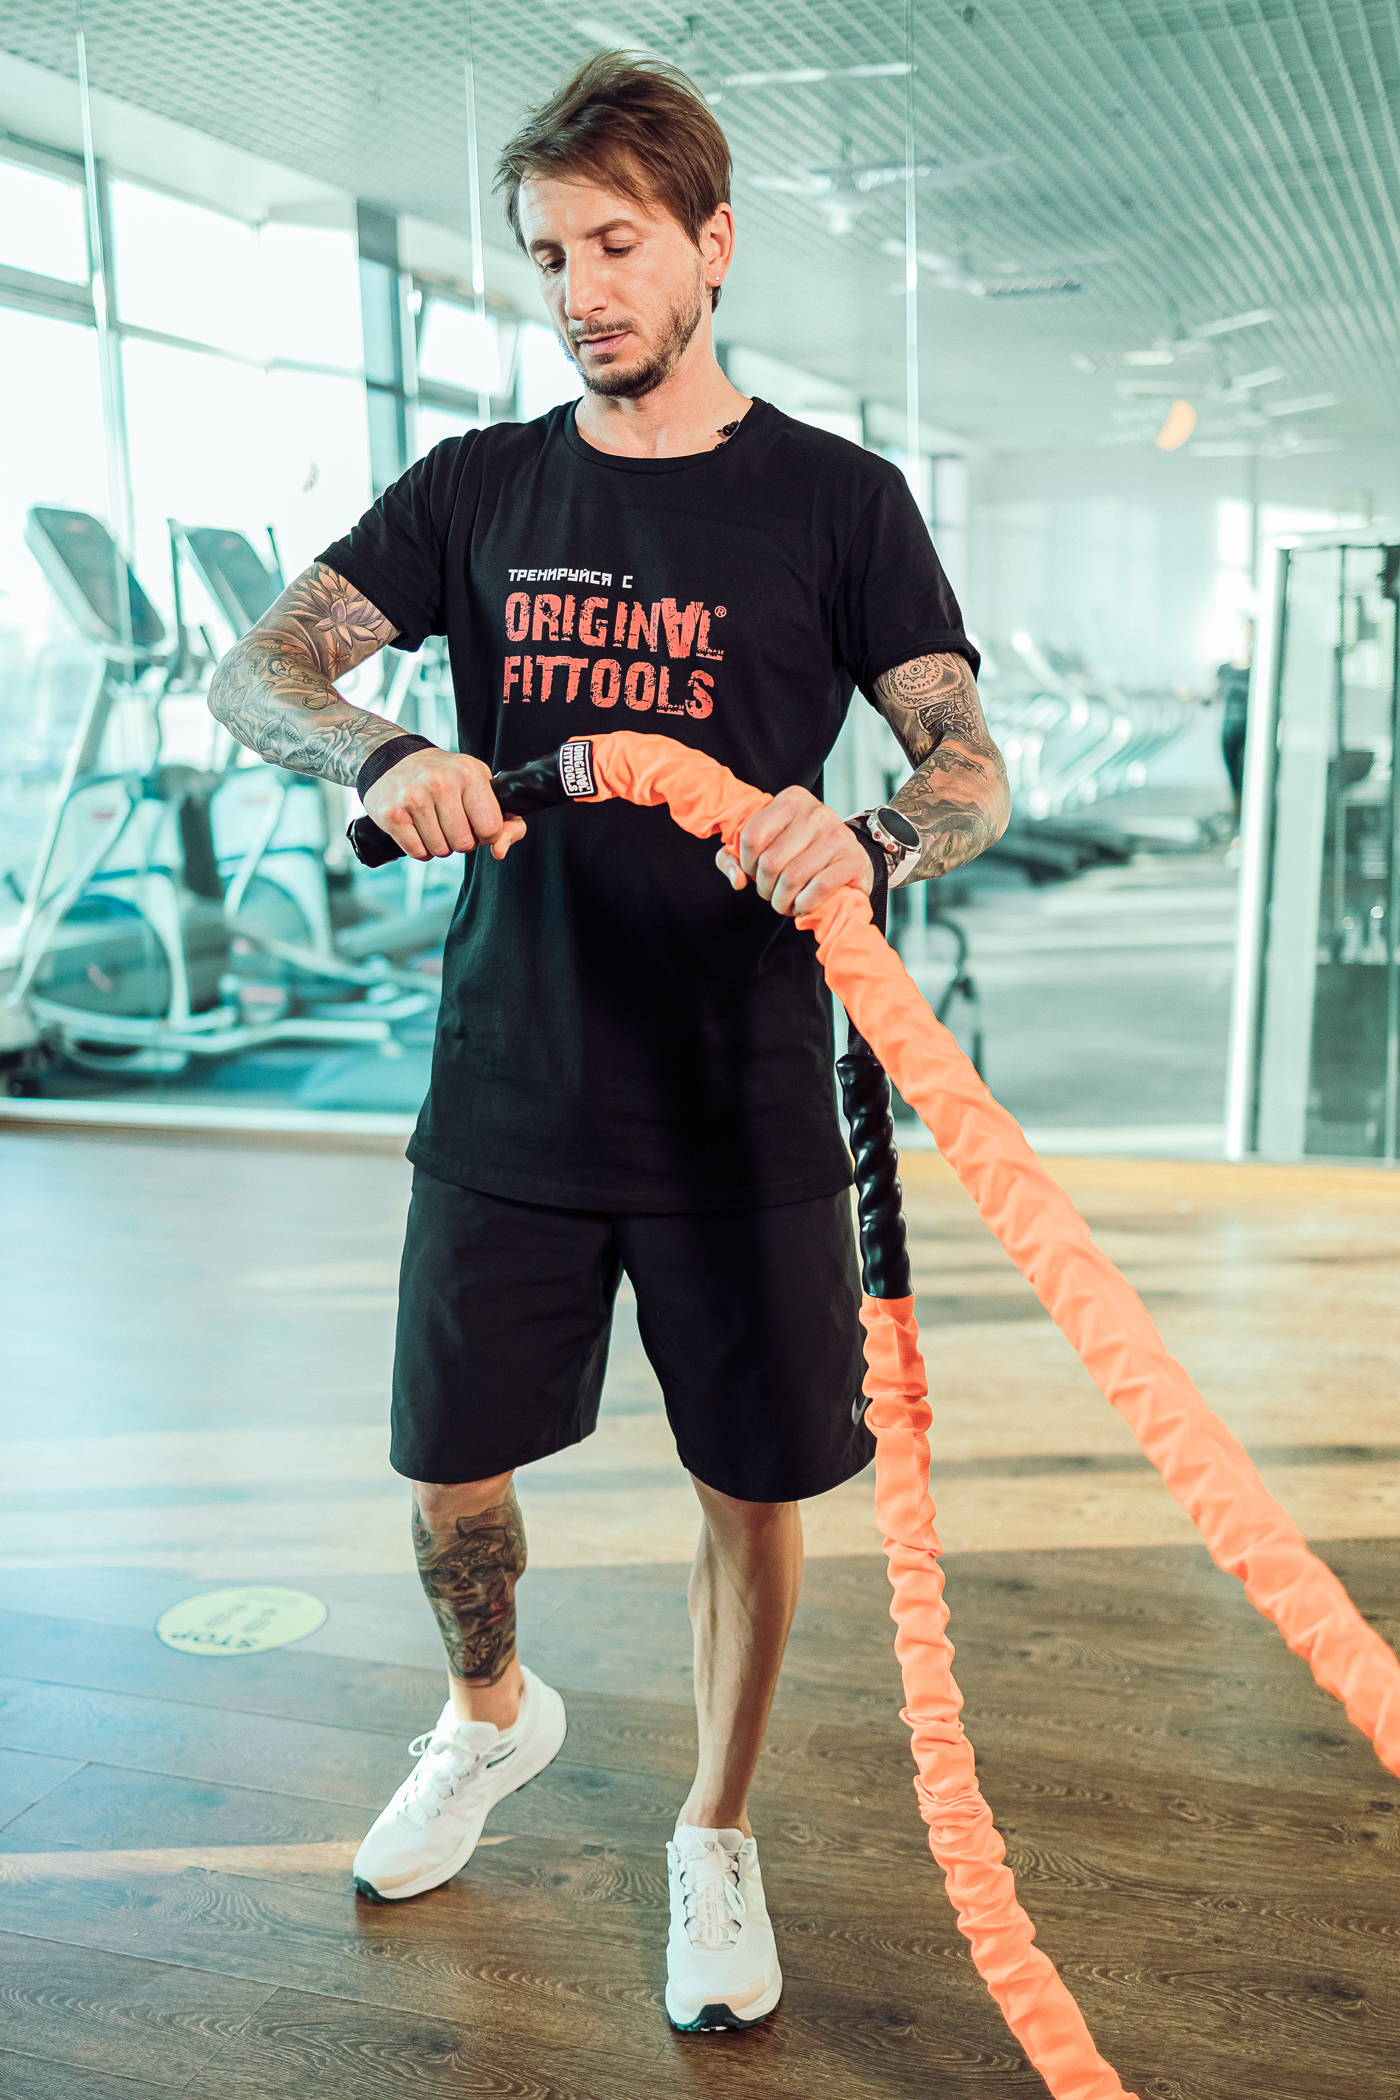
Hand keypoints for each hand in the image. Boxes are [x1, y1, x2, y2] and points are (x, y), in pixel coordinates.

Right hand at [363, 748, 526, 863]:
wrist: (396, 760)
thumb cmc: (446, 778)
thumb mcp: (482, 786)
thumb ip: (507, 821)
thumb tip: (500, 851)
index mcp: (469, 774)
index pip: (491, 829)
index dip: (487, 835)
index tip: (476, 823)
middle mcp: (440, 783)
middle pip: (464, 844)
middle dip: (461, 841)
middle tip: (451, 822)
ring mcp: (414, 798)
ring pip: (440, 850)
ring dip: (440, 845)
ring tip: (434, 823)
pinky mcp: (392, 814)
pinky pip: (417, 852)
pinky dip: (420, 848)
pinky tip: (418, 829)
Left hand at [715, 785, 873, 914]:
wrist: (848, 860)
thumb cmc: (801, 852)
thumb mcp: (765, 846)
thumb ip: (734, 858)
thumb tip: (737, 879)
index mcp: (791, 801)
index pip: (752, 836)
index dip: (747, 863)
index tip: (755, 871)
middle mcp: (816, 813)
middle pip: (771, 862)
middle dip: (764, 888)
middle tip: (771, 893)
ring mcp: (837, 835)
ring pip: (792, 878)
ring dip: (782, 901)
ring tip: (785, 902)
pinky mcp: (853, 859)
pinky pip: (818, 888)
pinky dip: (804, 904)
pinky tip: (802, 905)